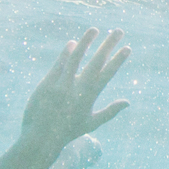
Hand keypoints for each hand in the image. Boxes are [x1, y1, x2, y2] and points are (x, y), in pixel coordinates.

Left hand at [15, 28, 130, 157]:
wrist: (40, 139)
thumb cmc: (68, 131)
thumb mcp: (92, 123)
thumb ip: (110, 111)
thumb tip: (128, 102)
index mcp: (90, 97)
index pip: (107, 74)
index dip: (118, 60)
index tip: (128, 48)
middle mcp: (78, 89)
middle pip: (97, 62)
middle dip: (109, 45)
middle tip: (119, 31)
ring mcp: (62, 85)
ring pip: (76, 58)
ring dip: (86, 42)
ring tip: (95, 29)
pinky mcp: (47, 84)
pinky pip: (59, 64)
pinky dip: (66, 54)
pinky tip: (73, 43)